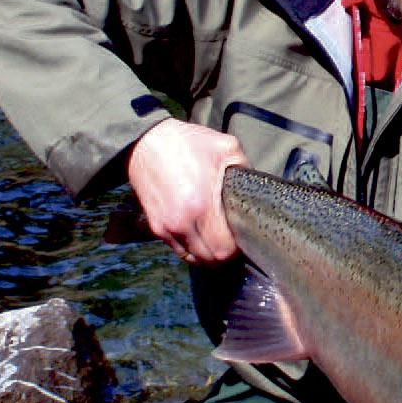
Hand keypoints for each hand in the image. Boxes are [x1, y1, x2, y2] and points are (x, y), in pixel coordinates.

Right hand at [126, 119, 249, 264]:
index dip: (238, 248)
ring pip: (194, 260)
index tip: (245, 238)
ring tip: (219, 243)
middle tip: (235, 243)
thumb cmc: (186, 143)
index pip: (224, 249)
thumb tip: (256, 188)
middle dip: (226, 256)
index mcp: (201, 205)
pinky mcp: (157, 226)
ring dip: (209, 256)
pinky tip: (202, 239)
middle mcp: (182, 222)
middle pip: (211, 260)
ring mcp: (167, 227)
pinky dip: (193, 251)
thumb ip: (245, 168)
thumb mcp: (225, 147)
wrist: (145, 142)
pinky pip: (179, 251)